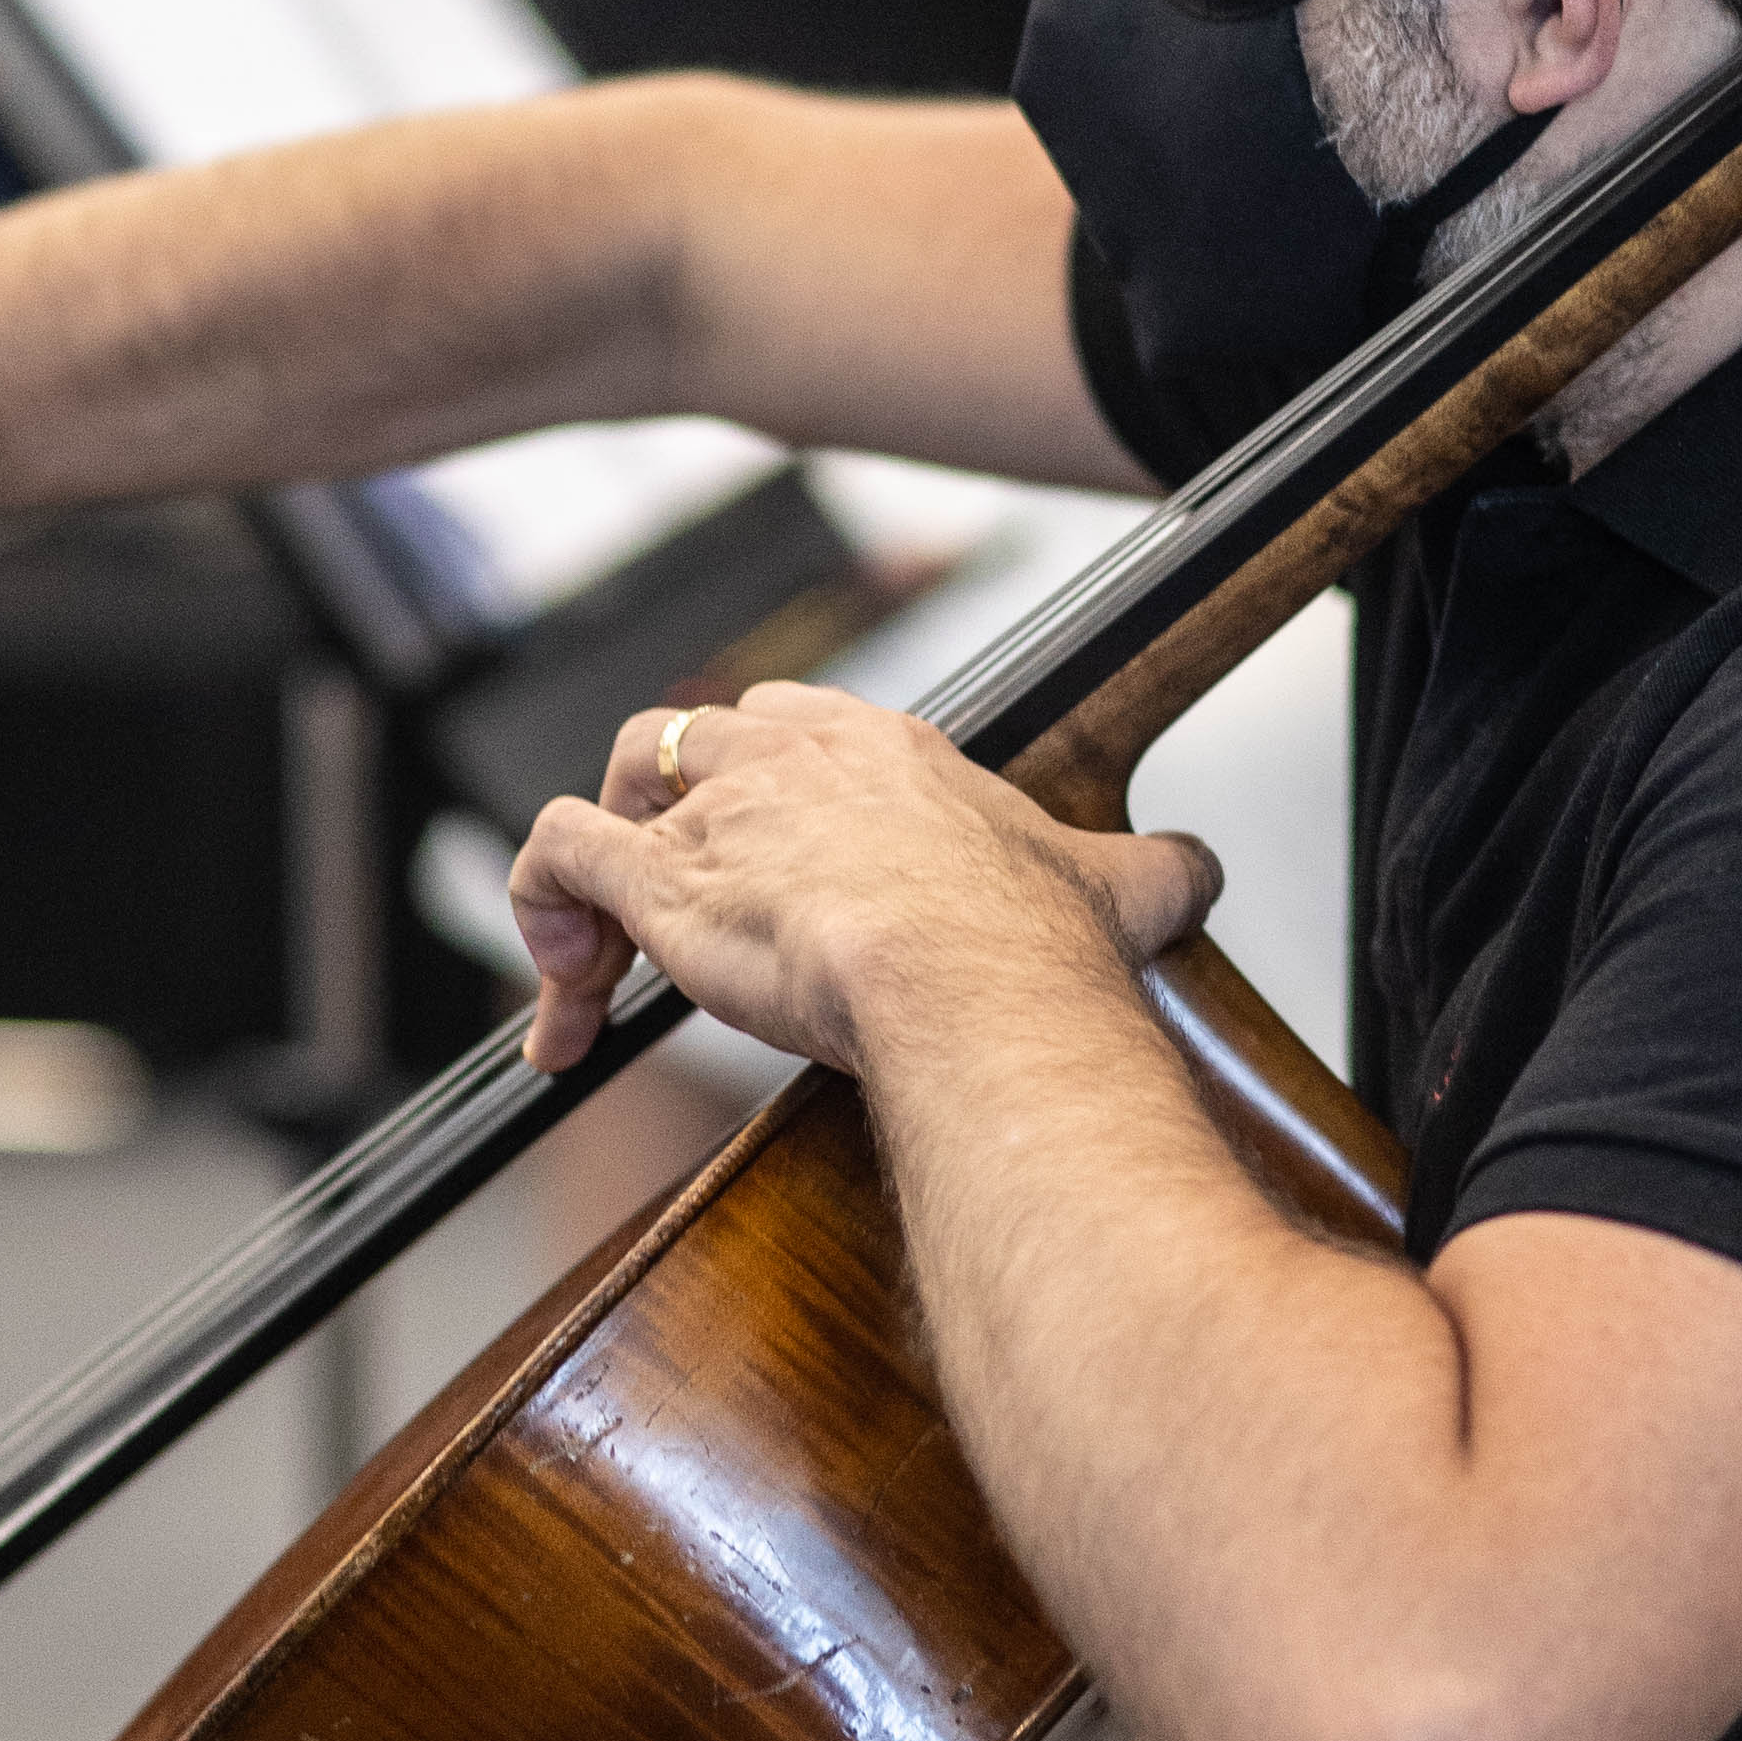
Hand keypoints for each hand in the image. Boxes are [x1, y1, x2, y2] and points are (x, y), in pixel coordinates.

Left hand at [506, 684, 1217, 1080]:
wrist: (974, 984)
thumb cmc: (1034, 944)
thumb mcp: (1121, 886)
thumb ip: (1157, 868)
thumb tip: (1202, 870)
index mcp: (883, 751)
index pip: (796, 726)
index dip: (774, 790)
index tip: (786, 867)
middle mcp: (789, 760)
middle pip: (695, 737)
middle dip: (677, 810)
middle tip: (694, 906)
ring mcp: (716, 813)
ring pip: (616, 785)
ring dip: (603, 871)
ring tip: (609, 966)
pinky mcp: (657, 877)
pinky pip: (555, 857)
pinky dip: (539, 920)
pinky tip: (565, 1014)